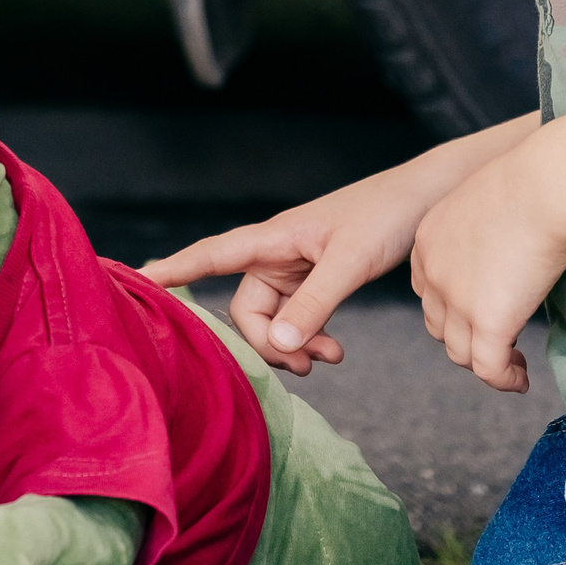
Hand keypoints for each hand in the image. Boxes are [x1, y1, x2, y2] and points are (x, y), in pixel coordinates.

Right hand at [142, 119, 536, 374]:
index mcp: (274, 238)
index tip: (134, 282)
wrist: (431, 198)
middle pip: (245, 309)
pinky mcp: (318, 278)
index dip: (172, 271)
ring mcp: (297, 267)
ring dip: (294, 346)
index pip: (210, 255)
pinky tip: (334, 348)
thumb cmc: (387, 214)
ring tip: (330, 358)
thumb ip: (313, 306)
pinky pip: (298, 318)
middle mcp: (277, 252)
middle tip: (307, 366)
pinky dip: (310, 338)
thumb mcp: (350, 262)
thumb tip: (277, 348)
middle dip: (268, 343)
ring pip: (273, 319)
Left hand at [406, 150, 565, 394]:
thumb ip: (486, 227)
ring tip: (514, 364)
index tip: (485, 311)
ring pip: (461, 353)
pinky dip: (504, 380)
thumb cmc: (533, 179)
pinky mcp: (489, 321)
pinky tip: (522, 381)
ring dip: (487, 363)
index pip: (428, 290)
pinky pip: (489, 368)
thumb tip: (509, 240)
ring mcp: (458, 300)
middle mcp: (434, 272)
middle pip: (439, 325)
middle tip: (501, 340)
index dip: (454, 308)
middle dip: (466, 337)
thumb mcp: (490, 199)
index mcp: (429, 240)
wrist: (546, 186)